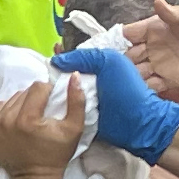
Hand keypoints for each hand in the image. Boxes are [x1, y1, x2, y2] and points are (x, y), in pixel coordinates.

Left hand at [0, 68, 100, 176]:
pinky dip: (9, 112)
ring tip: (30, 119)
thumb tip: (73, 76)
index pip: (38, 87)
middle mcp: (7, 120)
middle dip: (34, 99)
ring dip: (21, 105)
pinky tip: (17, 123)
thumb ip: (76, 101)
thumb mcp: (74, 129)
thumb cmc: (56, 155)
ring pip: (11, 99)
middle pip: (23, 92)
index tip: (51, 104)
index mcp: (28, 119)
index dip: (48, 92)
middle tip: (41, 114)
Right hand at [45, 40, 178, 159]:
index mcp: (105, 62)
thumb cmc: (126, 90)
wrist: (134, 123)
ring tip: (44, 86)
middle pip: (72, 72)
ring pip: (69, 88)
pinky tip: (50, 100)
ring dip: (58, 88)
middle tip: (44, 73)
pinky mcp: (86, 112)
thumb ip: (84, 56)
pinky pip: (70, 105)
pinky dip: (62, 103)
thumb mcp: (108, 61)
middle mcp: (97, 78)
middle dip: (59, 72)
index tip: (52, 55)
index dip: (66, 55)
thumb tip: (58, 60)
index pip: (80, 55)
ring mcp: (91, 96)